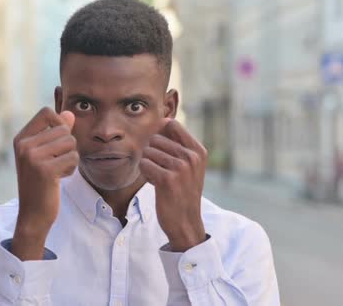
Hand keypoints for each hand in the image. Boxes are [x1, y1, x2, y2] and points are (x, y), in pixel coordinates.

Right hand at [11, 107, 77, 259]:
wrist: (33, 214)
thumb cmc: (41, 182)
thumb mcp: (45, 154)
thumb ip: (57, 132)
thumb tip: (70, 113)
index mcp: (21, 138)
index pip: (46, 112)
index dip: (60, 123)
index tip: (59, 141)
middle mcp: (24, 145)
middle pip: (63, 129)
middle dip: (68, 146)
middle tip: (57, 162)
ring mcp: (33, 157)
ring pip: (70, 143)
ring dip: (71, 157)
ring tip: (58, 170)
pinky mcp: (45, 170)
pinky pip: (73, 157)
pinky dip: (72, 168)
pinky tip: (60, 178)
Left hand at [140, 119, 207, 251]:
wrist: (185, 222)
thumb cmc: (182, 191)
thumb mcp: (189, 166)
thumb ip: (178, 145)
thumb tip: (163, 121)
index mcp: (198, 151)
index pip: (172, 124)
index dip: (158, 132)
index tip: (157, 147)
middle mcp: (192, 157)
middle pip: (155, 139)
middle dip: (151, 153)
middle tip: (159, 169)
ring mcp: (181, 168)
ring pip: (148, 152)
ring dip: (148, 164)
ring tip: (158, 177)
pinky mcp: (167, 179)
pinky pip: (144, 165)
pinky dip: (145, 174)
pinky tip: (154, 183)